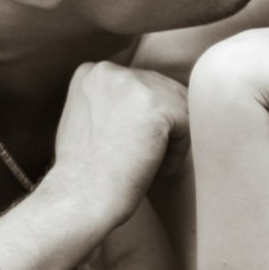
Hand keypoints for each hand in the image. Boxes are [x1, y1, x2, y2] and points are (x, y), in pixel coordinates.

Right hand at [50, 62, 189, 225]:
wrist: (79, 199)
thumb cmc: (84, 173)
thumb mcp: (88, 120)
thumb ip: (114, 102)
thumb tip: (147, 102)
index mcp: (92, 72)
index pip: (144, 86)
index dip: (145, 122)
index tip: (129, 149)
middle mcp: (110, 70)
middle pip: (165, 92)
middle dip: (163, 128)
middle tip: (142, 161)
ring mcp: (133, 84)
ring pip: (180, 106)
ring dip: (172, 139)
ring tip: (150, 165)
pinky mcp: (156, 105)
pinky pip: (189, 123)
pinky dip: (178, 152)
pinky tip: (158, 170)